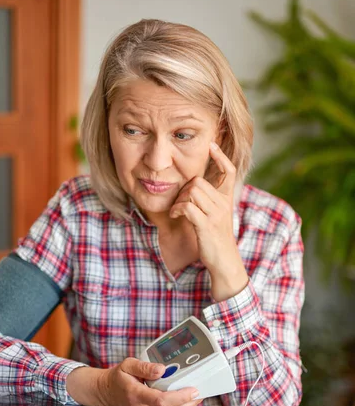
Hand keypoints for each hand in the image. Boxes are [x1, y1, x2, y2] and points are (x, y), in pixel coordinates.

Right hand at [66, 359, 200, 405]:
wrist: (103, 393)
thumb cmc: (116, 378)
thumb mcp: (126, 365)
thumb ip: (144, 367)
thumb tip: (162, 369)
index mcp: (136, 395)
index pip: (162, 401)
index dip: (180, 397)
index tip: (194, 390)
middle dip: (189, 403)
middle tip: (201, 391)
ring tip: (196, 393)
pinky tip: (183, 397)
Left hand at [170, 142, 247, 300]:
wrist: (224, 261)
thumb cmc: (216, 238)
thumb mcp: (216, 216)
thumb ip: (208, 201)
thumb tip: (193, 187)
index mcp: (227, 199)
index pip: (229, 171)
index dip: (221, 157)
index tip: (211, 145)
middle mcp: (223, 204)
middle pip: (198, 181)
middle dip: (184, 190)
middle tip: (180, 203)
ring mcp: (215, 214)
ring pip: (192, 191)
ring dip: (179, 200)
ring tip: (178, 211)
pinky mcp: (206, 224)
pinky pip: (187, 206)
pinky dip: (177, 209)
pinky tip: (176, 216)